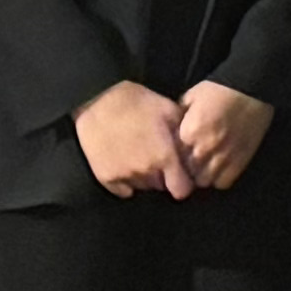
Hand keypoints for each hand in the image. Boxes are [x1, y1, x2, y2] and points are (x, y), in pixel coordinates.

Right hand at [73, 79, 191, 200]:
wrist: (97, 101)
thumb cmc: (136, 102)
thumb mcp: (168, 109)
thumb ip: (184, 132)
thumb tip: (193, 145)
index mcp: (164, 157)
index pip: (182, 189)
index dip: (184, 183)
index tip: (181, 174)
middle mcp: (146, 172)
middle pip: (161, 186)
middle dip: (163, 175)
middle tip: (157, 157)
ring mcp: (124, 177)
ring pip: (142, 186)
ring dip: (145, 177)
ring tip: (140, 156)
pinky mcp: (105, 178)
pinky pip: (122, 189)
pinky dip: (126, 181)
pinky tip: (125, 163)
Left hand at [173, 80, 272, 191]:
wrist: (251, 88)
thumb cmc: (219, 89)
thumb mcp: (190, 97)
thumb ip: (179, 118)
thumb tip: (173, 132)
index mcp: (188, 133)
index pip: (172, 157)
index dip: (173, 156)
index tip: (177, 153)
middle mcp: (204, 149)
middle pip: (186, 172)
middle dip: (186, 168)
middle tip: (189, 161)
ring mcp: (223, 157)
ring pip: (204, 181)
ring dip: (201, 175)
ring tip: (203, 167)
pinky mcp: (240, 161)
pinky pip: (223, 182)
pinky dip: (218, 178)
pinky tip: (218, 168)